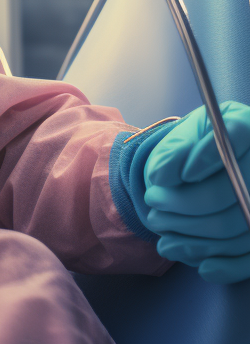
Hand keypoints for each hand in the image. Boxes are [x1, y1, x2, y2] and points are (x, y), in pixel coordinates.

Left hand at [142, 101, 249, 283]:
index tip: (161, 176)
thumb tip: (163, 176)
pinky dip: (227, 265)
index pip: (233, 138)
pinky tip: (201, 266)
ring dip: (196, 237)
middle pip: (235, 193)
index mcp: (245, 126)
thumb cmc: (190, 151)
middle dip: (186, 205)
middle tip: (152, 203)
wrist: (200, 173)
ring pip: (240, 227)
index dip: (202, 159)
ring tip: (162, 234)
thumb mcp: (179, 139)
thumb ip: (172, 152)